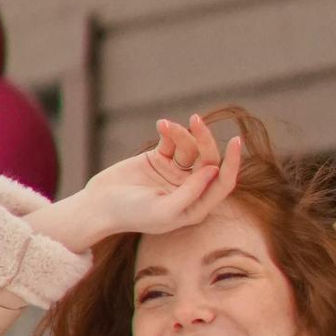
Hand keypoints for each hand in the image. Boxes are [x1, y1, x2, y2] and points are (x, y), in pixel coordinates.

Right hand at [33, 115, 241, 257]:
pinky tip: (160, 125)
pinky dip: (170, 131)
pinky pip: (173, 140)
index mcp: (196, 207)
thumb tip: (215, 170)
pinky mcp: (160, 158)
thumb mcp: (164, 210)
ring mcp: (175, 173)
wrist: (99, 205)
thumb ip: (191, 193)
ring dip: (182, 133)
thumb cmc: (131, 214)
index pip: (223, 183)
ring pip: (191, 147)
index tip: (237, 142)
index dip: (233, 164)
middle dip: (204, 140)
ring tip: (165, 126)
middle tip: (195, 121)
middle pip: (209, 160)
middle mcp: (190, 189)